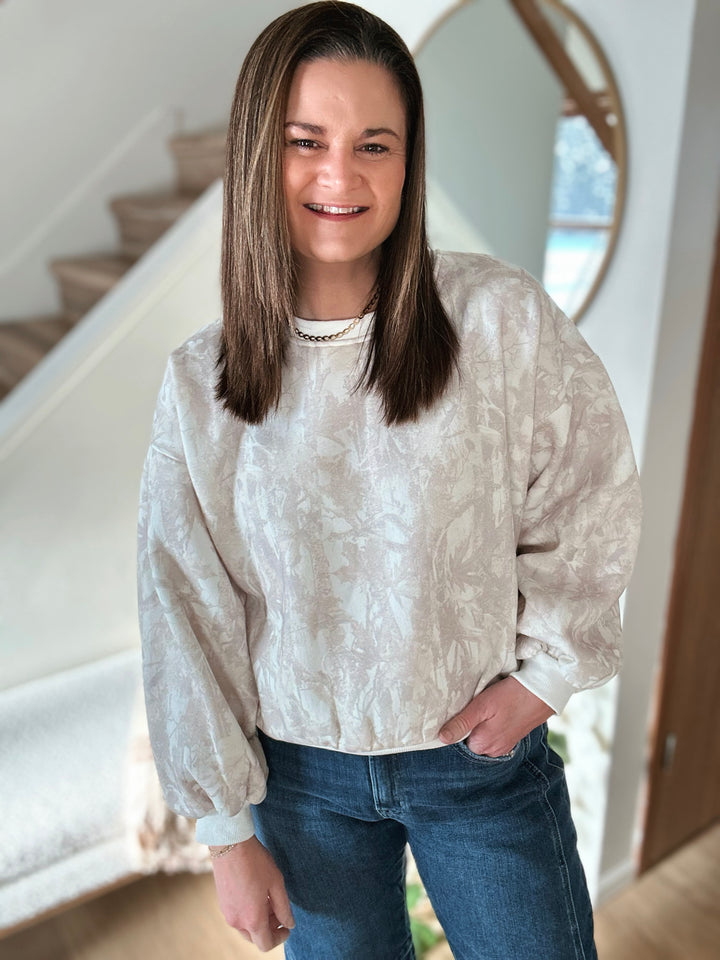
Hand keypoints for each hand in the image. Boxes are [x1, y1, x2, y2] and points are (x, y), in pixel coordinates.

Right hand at [211, 835, 294, 951]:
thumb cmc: (255, 862)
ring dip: (259, 920)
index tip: (287, 927)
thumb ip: (283, 907)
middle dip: (270, 928)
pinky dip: (248, 912)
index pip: (266, 944)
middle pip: (256, 937)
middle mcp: (237, 921)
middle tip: (279, 909)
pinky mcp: (222, 903)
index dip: (280, 938)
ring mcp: (227, 913)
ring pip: (246, 927)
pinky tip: (256, 893)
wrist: (230, 844)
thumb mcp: (276, 883)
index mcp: (253, 919)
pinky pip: (238, 916)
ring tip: (269, 899)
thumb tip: (289, 924)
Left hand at [438, 676, 552, 755]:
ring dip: (480, 725)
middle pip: (470, 740)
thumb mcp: (482, 706)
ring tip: (486, 709)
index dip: (456, 726)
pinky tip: (495, 713)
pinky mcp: (512, 739)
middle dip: (469, 726)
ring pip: (482, 737)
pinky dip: (491, 725)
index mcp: (483, 745)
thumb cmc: (511, 695)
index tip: (460, 712)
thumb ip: (462, 723)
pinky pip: (494, 735)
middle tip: (473, 707)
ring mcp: (504, 746)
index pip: (457, 741)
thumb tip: (442, 738)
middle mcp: (493, 751)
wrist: (543, 691)